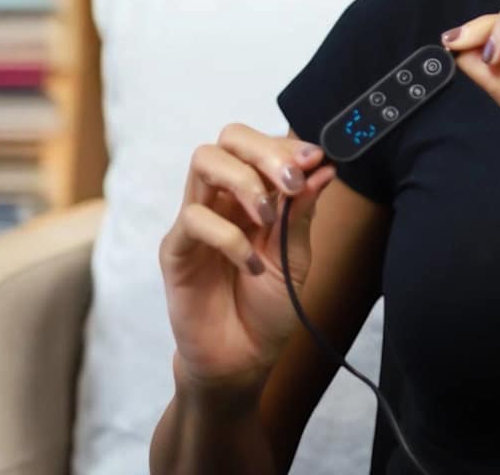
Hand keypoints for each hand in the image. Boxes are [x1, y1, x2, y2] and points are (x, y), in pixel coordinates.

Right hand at [158, 124, 335, 391]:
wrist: (244, 359)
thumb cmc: (270, 304)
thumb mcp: (296, 254)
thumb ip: (301, 211)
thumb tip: (323, 168)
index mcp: (255, 192)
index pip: (261, 144)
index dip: (287, 146)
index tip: (316, 159)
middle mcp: (224, 197)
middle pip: (228, 139)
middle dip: (263, 150)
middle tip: (291, 181)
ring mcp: (197, 219)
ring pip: (205, 162)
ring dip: (244, 180)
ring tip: (267, 218)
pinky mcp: (176, 249)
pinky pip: (194, 218)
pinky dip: (229, 237)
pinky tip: (250, 265)